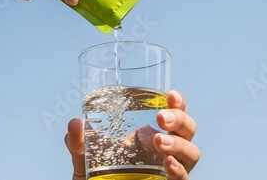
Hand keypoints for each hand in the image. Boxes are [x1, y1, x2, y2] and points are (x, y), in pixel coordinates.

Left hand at [64, 90, 199, 179]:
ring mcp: (170, 168)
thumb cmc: (95, 174)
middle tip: (161, 118)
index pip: (174, 112)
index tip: (170, 94)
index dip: (178, 102)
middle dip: (179, 119)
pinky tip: (167, 162)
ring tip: (160, 140)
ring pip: (191, 153)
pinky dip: (179, 170)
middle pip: (188, 129)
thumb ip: (79, 142)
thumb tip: (74, 124)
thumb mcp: (85, 156)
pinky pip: (184, 178)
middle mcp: (166, 149)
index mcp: (150, 134)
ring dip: (179, 144)